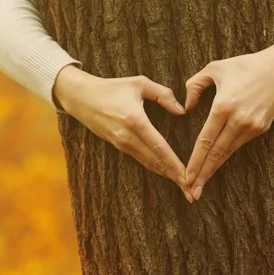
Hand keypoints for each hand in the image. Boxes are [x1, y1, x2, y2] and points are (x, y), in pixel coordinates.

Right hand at [54, 65, 193, 201]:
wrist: (81, 98)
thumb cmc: (111, 87)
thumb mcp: (139, 83)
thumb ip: (163, 94)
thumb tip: (181, 110)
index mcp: (135, 120)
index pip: (159, 147)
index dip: (175, 164)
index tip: (188, 177)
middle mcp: (127, 136)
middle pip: (155, 161)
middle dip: (175, 177)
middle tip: (192, 191)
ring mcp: (121, 143)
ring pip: (148, 163)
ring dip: (166, 175)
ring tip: (183, 186)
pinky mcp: (117, 145)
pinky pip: (140, 159)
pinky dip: (155, 167)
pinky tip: (166, 172)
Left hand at [183, 38, 273, 199]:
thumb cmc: (244, 66)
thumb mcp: (214, 68)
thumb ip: (194, 86)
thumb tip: (186, 108)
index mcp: (223, 106)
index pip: (205, 140)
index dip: (195, 161)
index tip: (185, 176)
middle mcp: (238, 120)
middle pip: (216, 154)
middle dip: (202, 175)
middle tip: (190, 193)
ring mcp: (252, 126)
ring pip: (227, 153)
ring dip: (213, 170)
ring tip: (200, 186)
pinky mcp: (261, 128)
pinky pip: (238, 145)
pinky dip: (225, 157)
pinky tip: (215, 166)